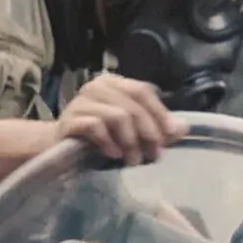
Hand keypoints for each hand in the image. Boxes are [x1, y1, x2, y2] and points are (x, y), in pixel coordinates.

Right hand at [54, 73, 187, 164]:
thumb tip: (183, 128)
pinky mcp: (69, 120)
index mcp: (114, 83)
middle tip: (153, 155)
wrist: (58, 149)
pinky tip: (114, 154)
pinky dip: (109, 143)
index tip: (170, 137)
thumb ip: (155, 127)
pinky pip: (96, 127)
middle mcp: (96, 87)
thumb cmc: (99, 139)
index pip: (143, 91)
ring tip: (132, 160)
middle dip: (148, 132)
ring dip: (130, 141)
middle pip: (132, 105)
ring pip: (117, 116)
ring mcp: (80, 102)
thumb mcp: (131, 132)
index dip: (159, 114)